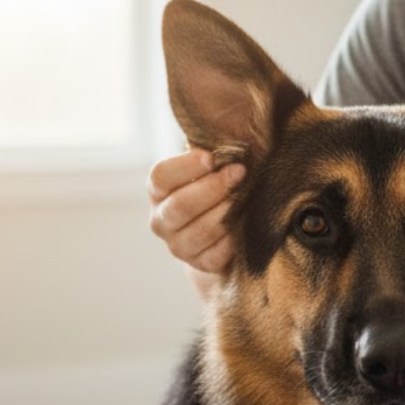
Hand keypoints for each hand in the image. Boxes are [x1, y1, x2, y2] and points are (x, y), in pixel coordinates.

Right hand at [148, 149, 244, 273]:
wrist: (219, 233)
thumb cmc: (214, 188)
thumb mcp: (206, 169)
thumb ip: (210, 156)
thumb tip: (228, 140)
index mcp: (158, 191)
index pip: (161, 176)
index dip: (186, 166)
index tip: (212, 158)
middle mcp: (161, 220)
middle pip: (181, 205)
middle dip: (214, 187)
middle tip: (239, 172)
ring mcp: (178, 246)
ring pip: (201, 230)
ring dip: (226, 212)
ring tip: (245, 197)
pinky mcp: (199, 264)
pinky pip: (217, 253)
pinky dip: (233, 238)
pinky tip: (244, 224)